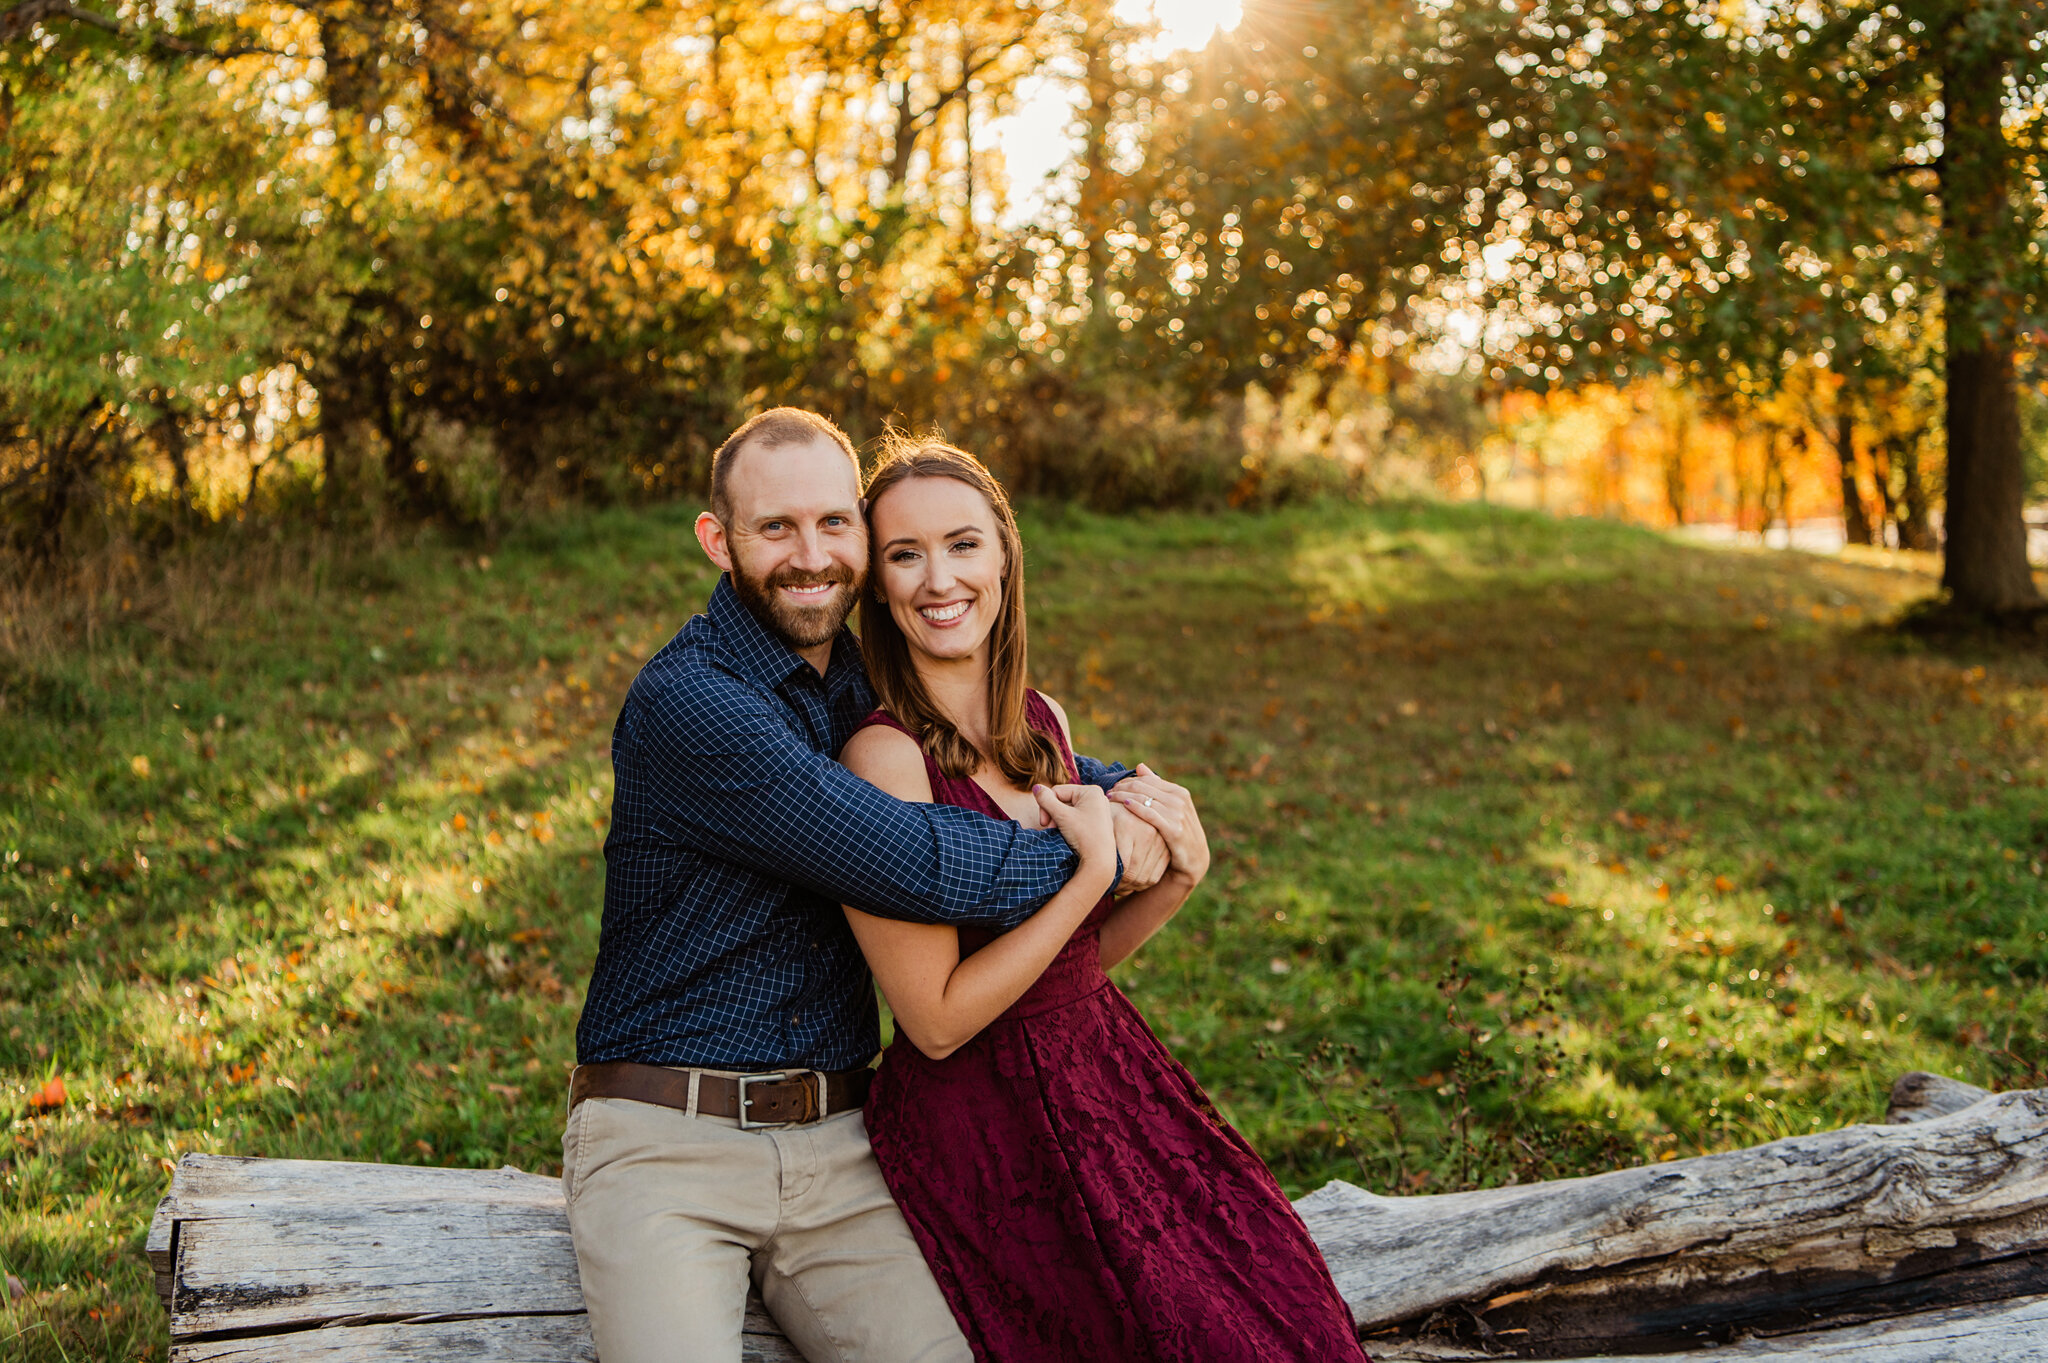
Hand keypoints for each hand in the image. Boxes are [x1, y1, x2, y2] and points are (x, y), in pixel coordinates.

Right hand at [1032, 783, 1116, 870]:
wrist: (1099, 862)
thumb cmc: (1083, 836)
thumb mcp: (1062, 816)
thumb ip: (1046, 800)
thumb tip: (1036, 787)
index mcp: (1091, 791)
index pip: (1058, 791)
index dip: (1047, 805)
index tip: (1044, 823)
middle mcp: (1097, 798)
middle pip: (1064, 799)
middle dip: (1053, 814)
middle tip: (1049, 828)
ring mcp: (1098, 810)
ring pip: (1069, 809)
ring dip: (1058, 820)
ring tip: (1058, 832)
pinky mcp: (1097, 822)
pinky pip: (1077, 817)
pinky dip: (1068, 824)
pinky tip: (1066, 834)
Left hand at [1109, 763, 1208, 886]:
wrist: (1194, 860)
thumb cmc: (1178, 833)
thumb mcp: (1170, 808)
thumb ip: (1156, 788)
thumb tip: (1140, 766)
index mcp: (1179, 792)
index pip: (1147, 780)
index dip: (1128, 781)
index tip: (1114, 786)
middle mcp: (1180, 800)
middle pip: (1143, 787)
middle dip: (1123, 787)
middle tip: (1108, 792)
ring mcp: (1178, 814)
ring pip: (1144, 798)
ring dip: (1124, 796)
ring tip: (1109, 799)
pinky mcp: (1174, 829)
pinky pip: (1150, 814)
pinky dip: (1136, 807)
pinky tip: (1124, 805)